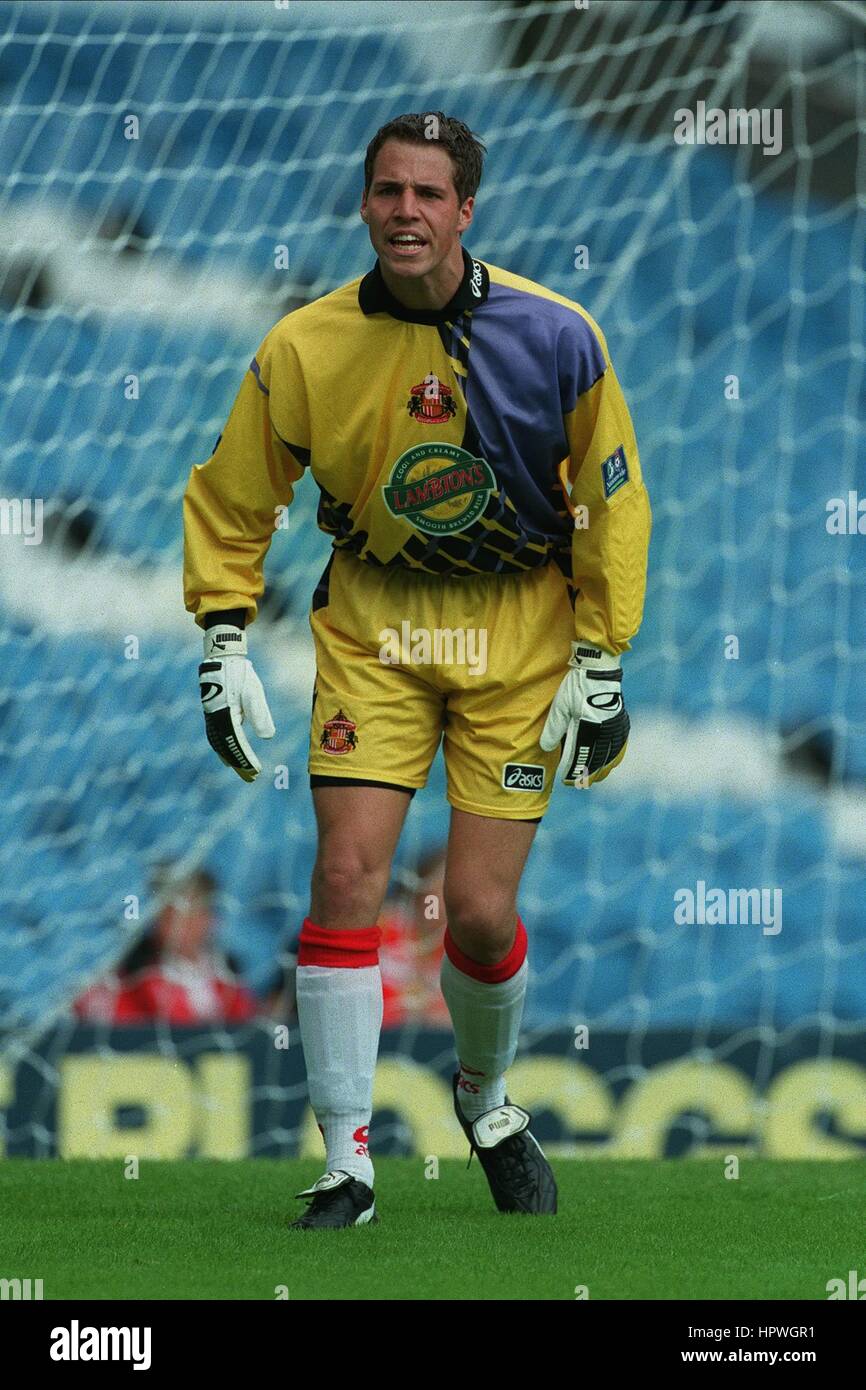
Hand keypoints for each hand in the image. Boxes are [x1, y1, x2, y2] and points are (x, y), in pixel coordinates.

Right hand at [198, 624, 274, 781]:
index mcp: (225, 715)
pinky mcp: (212, 713)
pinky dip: (222, 749)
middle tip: (251, 778)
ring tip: (241, 771)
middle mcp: (215, 719)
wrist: (222, 658)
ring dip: (230, 759)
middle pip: (226, 748)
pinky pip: (215, 737)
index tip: (256, 771)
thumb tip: (269, 737)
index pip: (236, 743)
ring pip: (219, 744)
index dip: (246, 759)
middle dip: (238, 764)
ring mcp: (211, 717)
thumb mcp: (253, 692)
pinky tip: (227, 756)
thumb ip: (260, 714)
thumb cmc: (239, 674)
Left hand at [539, 640, 628, 786]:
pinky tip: (611, 763)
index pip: (580, 757)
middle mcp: (604, 731)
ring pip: (611, 756)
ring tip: (594, 777)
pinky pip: (620, 746)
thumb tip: (546, 747)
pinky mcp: (620, 722)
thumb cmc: (576, 687)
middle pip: (597, 760)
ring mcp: (615, 728)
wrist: (599, 669)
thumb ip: (554, 728)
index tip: (566, 779)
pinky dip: (615, 757)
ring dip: (602, 769)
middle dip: (587, 773)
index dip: (573, 770)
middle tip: (578, 782)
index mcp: (588, 728)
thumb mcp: (560, 706)